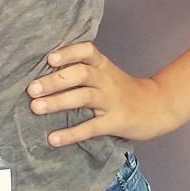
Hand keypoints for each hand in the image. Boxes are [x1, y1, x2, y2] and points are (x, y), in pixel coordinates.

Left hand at [26, 41, 174, 145]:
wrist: (157, 106)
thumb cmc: (123, 90)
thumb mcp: (106, 73)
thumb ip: (82, 70)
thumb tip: (44, 73)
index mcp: (103, 65)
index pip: (86, 52)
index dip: (68, 53)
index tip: (49, 58)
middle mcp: (106, 79)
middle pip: (80, 74)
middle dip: (55, 81)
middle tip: (32, 89)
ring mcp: (112, 101)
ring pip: (84, 97)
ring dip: (58, 102)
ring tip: (36, 108)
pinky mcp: (115, 122)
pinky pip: (91, 127)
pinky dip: (71, 133)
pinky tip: (54, 138)